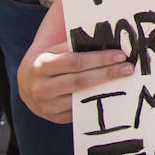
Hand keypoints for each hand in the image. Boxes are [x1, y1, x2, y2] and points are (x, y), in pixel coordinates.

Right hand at [18, 41, 132, 123]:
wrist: (27, 85)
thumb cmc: (50, 62)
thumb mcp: (55, 50)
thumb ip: (74, 45)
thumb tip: (106, 36)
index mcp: (42, 65)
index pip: (75, 61)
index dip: (99, 59)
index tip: (120, 55)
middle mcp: (42, 87)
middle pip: (80, 81)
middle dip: (107, 74)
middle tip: (128, 68)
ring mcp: (47, 106)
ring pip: (80, 98)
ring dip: (104, 89)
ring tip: (124, 81)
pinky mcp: (55, 118)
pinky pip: (80, 111)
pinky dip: (96, 102)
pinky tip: (111, 95)